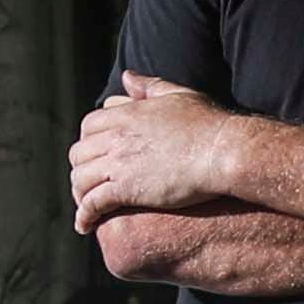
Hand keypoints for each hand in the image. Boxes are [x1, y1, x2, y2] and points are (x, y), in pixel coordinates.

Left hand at [69, 73, 238, 230]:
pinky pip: (92, 203)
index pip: (89, 126)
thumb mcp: (179, 95)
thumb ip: (150, 86)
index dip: (89, 142)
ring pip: (80, 178)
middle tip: (90, 183)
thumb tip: (127, 77)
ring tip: (86, 208)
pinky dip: (84, 216)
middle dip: (81, 168)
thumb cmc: (209, 125)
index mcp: (126, 114)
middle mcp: (116, 137)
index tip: (97, 155)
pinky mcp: (126, 189)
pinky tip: (85, 226)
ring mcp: (119, 163)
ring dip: (79, 194)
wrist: (224, 152)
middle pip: (79, 153)